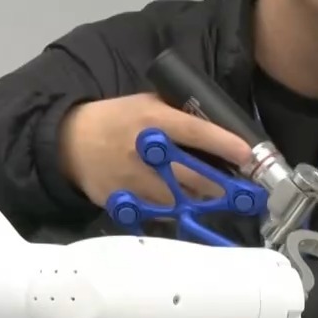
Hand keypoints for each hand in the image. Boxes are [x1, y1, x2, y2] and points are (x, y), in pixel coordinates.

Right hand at [58, 93, 254, 209]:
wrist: (70, 144)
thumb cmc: (115, 119)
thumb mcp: (145, 104)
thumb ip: (176, 113)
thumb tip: (216, 125)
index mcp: (152, 121)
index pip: (196, 133)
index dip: (224, 145)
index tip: (246, 154)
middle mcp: (145, 153)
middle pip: (193, 176)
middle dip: (220, 186)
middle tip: (240, 190)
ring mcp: (133, 182)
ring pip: (179, 200)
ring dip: (198, 200)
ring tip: (210, 196)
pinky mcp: (124, 202)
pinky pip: (159, 213)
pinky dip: (173, 210)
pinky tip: (179, 203)